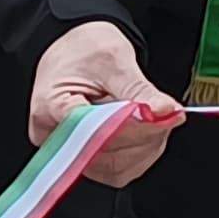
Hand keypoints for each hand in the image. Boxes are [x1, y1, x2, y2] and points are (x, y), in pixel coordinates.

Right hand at [30, 19, 179, 184]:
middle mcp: (52, 136)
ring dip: (146, 146)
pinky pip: (118, 169)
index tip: (162, 116)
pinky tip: (148, 130)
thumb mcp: (114, 58)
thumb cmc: (85, 49)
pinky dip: (141, 152)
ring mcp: (68, 152)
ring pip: (115, 168)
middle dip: (144, 135)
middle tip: (168, 114)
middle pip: (105, 154)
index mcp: (50, 105)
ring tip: (157, 117)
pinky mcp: (86, 159)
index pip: (93, 130)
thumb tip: (165, 110)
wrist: (76, 49)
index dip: (132, 127)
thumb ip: (139, 89)